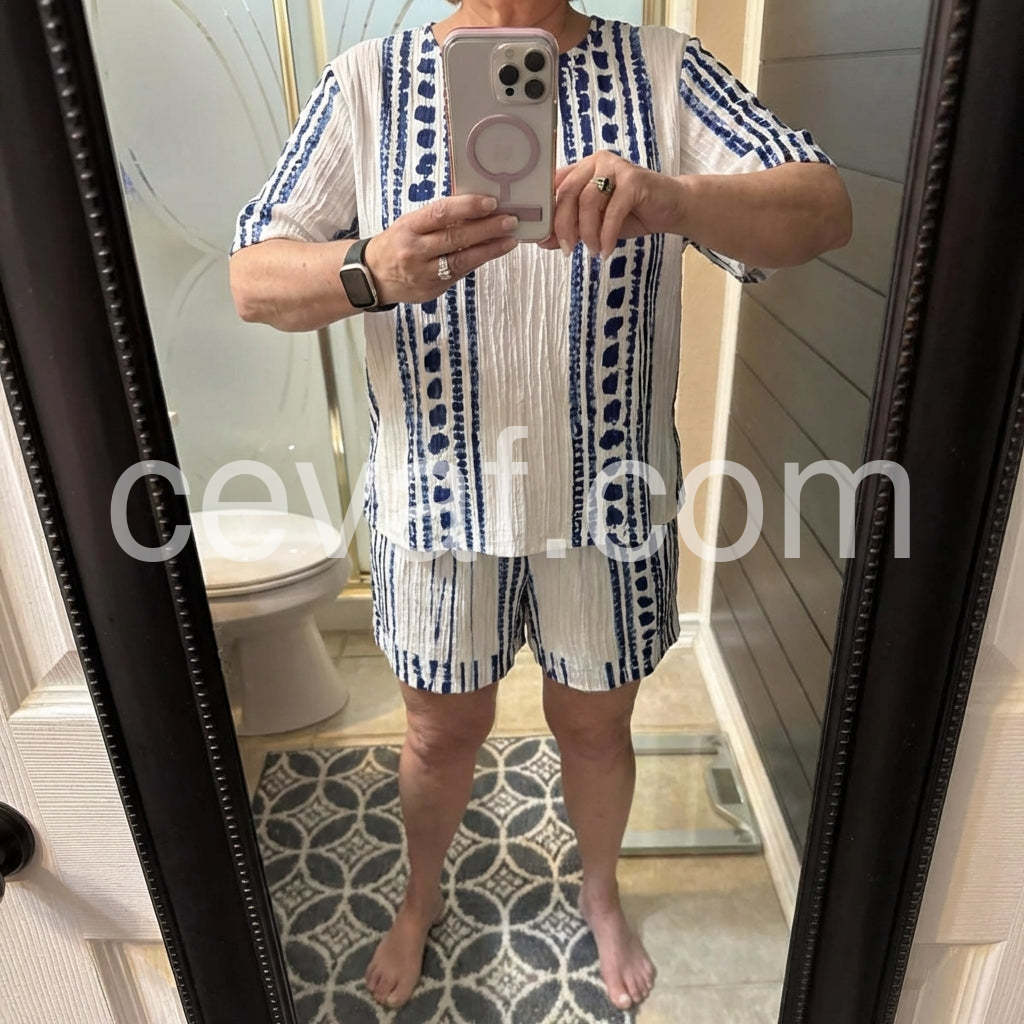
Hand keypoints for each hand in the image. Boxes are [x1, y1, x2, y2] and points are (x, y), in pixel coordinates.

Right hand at [364, 194, 519, 304]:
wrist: (374, 276)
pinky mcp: (432, 289)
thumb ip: (437, 219)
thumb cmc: (397, 243)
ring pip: (461, 260)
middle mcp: (415, 250)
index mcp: (408, 227)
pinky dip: (477, 261)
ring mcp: (423, 272)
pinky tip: (493, 252)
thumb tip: (474, 208)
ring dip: (489, 249)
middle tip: (510, 221)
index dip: (467, 207)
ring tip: (510, 240)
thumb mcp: (410, 224)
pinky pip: (459, 274)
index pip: (440, 213)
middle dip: (486, 228)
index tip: (491, 202)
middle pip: (455, 238)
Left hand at [538, 150, 685, 258]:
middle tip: (567, 249)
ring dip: (588, 233)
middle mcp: (597, 162)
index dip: (546, 213)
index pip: (555, 186)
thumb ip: (571, 229)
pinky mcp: (634, 180)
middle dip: (564, 226)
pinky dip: (607, 235)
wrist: (671, 208)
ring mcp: (616, 167)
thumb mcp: (595, 224)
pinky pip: (612, 211)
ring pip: (588, 202)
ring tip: (594, 251)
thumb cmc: (632, 213)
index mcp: (583, 168)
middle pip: (567, 193)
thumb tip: (542, 242)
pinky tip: (607, 250)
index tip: (543, 238)